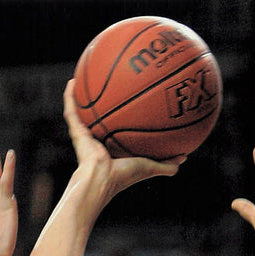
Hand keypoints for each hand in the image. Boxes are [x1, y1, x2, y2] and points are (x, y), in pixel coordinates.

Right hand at [63, 80, 182, 199]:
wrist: (101, 179)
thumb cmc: (123, 176)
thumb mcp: (149, 167)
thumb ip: (166, 164)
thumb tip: (184, 156)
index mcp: (112, 148)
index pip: (116, 130)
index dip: (122, 118)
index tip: (129, 103)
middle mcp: (97, 140)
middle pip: (99, 117)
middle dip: (102, 102)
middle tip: (108, 83)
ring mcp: (85, 136)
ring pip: (82, 112)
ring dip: (82, 96)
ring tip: (83, 76)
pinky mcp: (76, 132)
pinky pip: (71, 111)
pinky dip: (69, 97)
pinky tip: (71, 82)